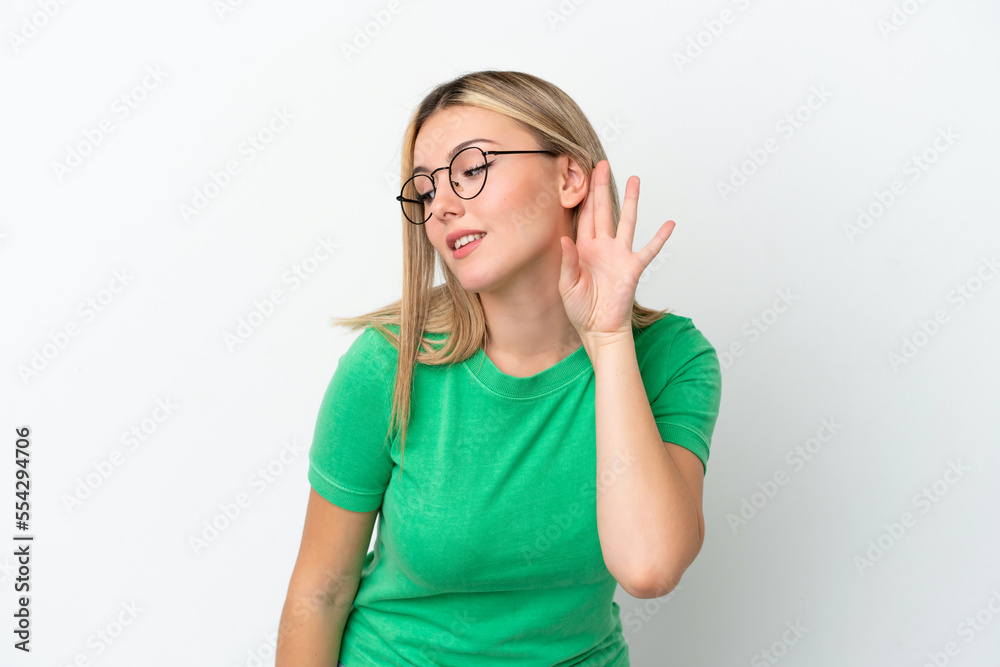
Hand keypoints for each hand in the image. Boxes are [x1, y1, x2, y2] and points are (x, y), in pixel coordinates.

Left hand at [558, 159, 674, 345]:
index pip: (584, 217)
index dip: (583, 197)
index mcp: (583, 249)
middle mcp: (602, 247)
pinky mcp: (633, 267)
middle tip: (602, 164)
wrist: (599, 329)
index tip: (582, 176)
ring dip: (631, 201)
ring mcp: (619, 255)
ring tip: (635, 179)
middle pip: (603, 210)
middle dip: (601, 187)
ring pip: (627, 221)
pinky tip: (669, 223)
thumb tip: (564, 239)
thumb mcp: (567, 285)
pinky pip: (649, 249)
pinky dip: (660, 237)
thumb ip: (568, 261)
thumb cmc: (580, 309)